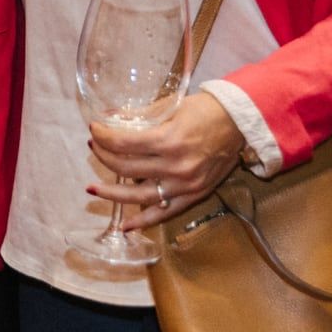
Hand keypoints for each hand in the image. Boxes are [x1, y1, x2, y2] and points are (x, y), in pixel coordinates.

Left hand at [87, 92, 245, 230]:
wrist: (239, 122)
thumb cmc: (204, 110)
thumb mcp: (170, 106)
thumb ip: (139, 115)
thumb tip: (109, 116)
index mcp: (169, 140)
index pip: (123, 143)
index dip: (103, 137)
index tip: (94, 130)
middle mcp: (176, 166)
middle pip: (126, 168)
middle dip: (104, 157)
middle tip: (93, 148)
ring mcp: (185, 185)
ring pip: (140, 195)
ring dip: (113, 193)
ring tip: (93, 189)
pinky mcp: (194, 196)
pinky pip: (165, 213)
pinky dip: (144, 221)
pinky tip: (125, 225)